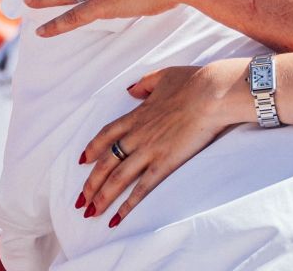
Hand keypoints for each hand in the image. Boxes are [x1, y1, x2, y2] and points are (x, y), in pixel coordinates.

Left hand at [73, 61, 247, 225]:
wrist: (212, 93)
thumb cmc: (192, 82)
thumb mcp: (163, 76)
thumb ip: (144, 84)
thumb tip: (131, 89)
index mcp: (137, 115)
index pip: (106, 135)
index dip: (92, 149)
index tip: (82, 161)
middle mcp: (137, 135)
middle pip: (105, 162)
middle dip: (90, 183)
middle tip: (80, 200)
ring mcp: (150, 150)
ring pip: (118, 178)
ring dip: (102, 197)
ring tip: (91, 212)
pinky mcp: (166, 162)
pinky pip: (142, 187)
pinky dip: (128, 204)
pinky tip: (118, 217)